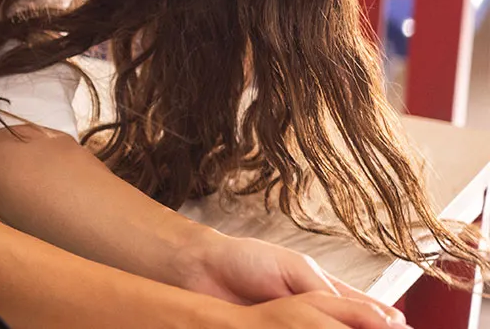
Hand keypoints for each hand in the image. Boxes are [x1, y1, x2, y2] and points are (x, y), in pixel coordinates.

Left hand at [176, 232, 404, 322]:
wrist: (198, 269)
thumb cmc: (244, 260)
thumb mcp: (294, 269)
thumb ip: (327, 291)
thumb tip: (368, 314)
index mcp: (322, 291)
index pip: (364, 310)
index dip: (384, 320)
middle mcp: (312, 313)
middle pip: (350, 327)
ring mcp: (293, 327)